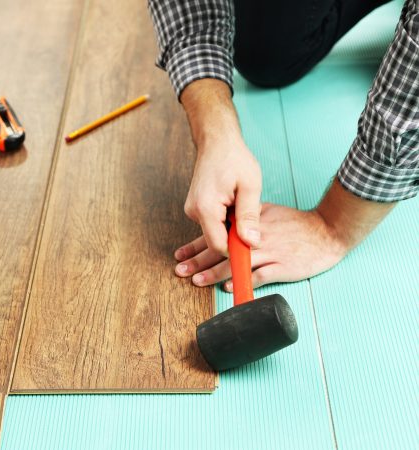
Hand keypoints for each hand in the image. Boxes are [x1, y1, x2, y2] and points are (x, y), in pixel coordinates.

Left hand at [174, 203, 348, 289]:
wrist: (327, 231)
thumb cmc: (296, 224)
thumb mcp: (267, 212)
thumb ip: (245, 221)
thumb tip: (223, 227)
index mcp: (249, 224)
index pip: (217, 234)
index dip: (197, 245)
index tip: (181, 254)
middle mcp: (256, 237)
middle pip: (221, 250)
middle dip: (198, 260)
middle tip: (180, 270)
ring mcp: (270, 251)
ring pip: (236, 263)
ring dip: (214, 273)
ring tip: (197, 280)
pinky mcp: (283, 265)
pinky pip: (259, 275)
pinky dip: (243, 281)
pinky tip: (229, 286)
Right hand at [180, 79, 262, 254]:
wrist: (216, 141)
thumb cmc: (234, 159)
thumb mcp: (249, 186)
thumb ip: (249, 217)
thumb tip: (252, 243)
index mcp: (206, 208)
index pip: (219, 246)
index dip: (237, 252)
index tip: (254, 254)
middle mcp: (194, 212)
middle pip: (217, 241)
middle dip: (237, 238)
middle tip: (255, 226)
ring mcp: (193, 211)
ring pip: (216, 233)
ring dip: (233, 228)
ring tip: (245, 207)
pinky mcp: (197, 209)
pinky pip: (214, 224)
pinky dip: (227, 221)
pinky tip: (236, 206)